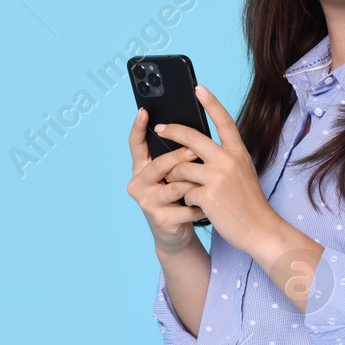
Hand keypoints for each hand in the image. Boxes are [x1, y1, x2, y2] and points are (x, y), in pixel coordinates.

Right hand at [126, 107, 207, 254]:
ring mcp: (147, 202)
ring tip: (208, 182)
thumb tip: (193, 131)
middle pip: (158, 164)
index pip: (135, 144)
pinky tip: (209, 205)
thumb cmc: (179, 197)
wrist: (177, 233)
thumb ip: (176, 156)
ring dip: (194, 183)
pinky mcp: (160, 219)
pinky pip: (186, 206)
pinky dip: (201, 204)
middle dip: (178, 157)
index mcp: (142, 168)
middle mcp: (138, 183)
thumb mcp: (174, 174)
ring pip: (174, 185)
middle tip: (196, 150)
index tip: (144, 111)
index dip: (138, 127)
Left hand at [155, 84, 281, 256]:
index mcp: (238, 152)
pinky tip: (195, 205)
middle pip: (192, 137)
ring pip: (181, 167)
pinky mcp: (208, 196)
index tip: (198, 88)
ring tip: (183, 186)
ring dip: (176, 176)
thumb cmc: (248, 202)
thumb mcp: (242, 172)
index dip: (211, 103)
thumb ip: (224, 158)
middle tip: (159, 128)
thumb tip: (195, 148)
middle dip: (171, 130)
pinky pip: (184, 191)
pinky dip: (186, 199)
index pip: (224, 120)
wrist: (260, 229)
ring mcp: (218, 178)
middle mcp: (229, 161)